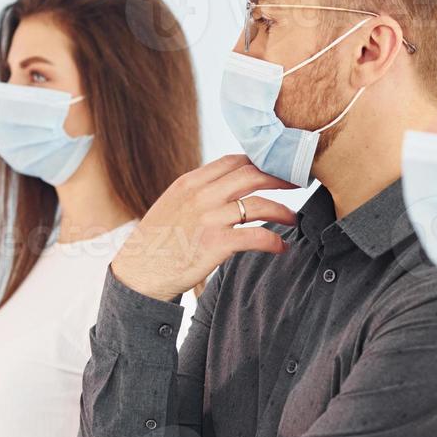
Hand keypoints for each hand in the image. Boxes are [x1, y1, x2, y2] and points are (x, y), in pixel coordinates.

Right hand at [111, 155, 297, 301]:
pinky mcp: (216, 244)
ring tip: (293, 218)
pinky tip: (281, 247)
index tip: (277, 167)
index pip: (234, 160)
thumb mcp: (171, 206)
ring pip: (259, 204)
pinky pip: (256, 236)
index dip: (261, 161)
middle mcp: (201, 195)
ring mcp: (209, 218)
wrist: (137, 275)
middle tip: (299, 182)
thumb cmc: (156, 244)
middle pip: (252, 174)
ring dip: (282, 210)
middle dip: (281, 176)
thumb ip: (197, 193)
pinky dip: (274, 241)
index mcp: (189, 182)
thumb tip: (226, 187)